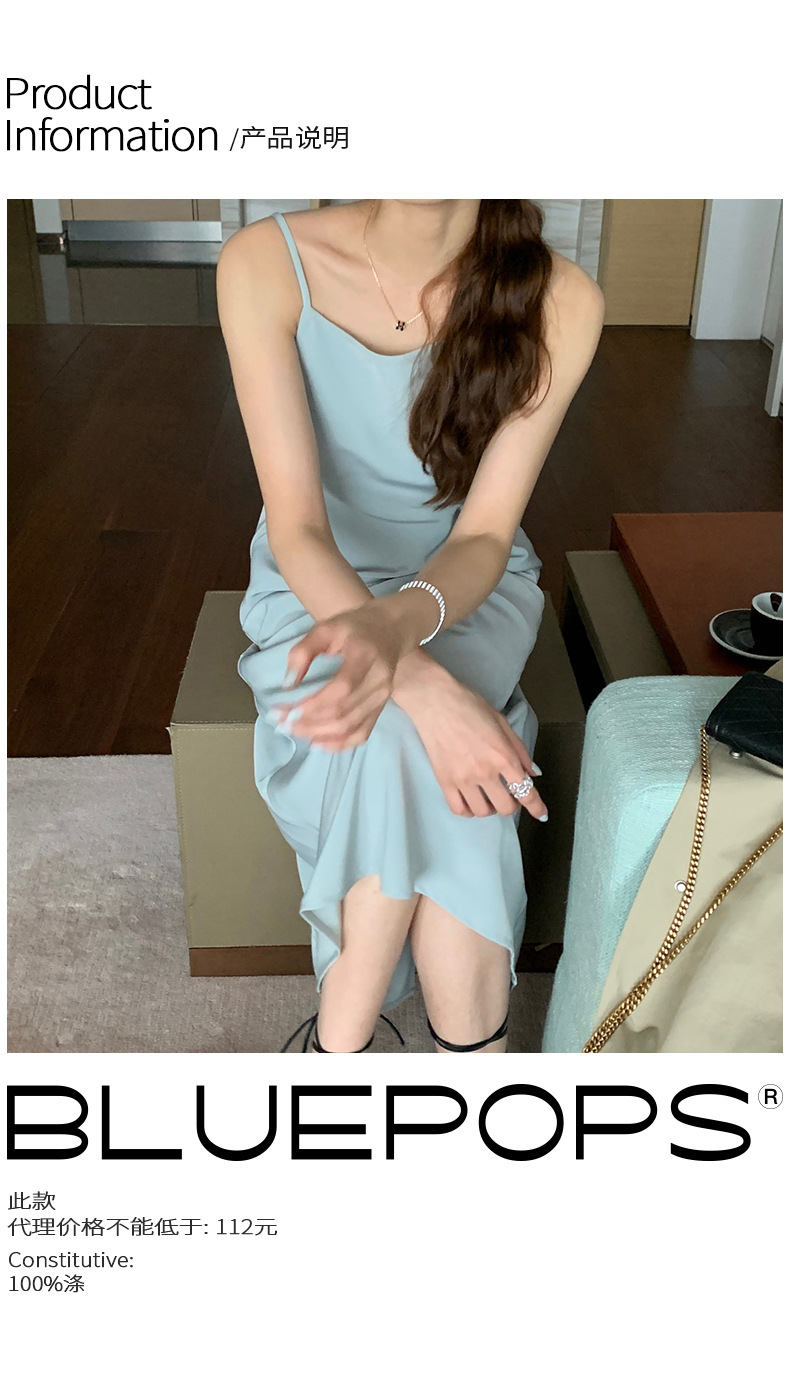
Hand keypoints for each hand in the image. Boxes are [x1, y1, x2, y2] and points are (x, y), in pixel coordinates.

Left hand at [275, 602, 401, 749]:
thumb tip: (288, 685)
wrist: (391, 629)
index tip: (285, 710)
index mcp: (365, 656)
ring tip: (294, 731)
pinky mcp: (382, 707)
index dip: (312, 705)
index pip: (341, 689)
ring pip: (350, 726)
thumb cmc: (354, 626)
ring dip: (319, 734)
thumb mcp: (325, 628)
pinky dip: (339, 743)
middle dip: (308, 722)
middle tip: (282, 722)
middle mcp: (378, 680)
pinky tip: (318, 743)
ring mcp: (383, 697)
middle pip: (344, 712)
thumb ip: (303, 652)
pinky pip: (362, 733)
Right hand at [392, 654, 547, 820]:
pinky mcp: (444, 781)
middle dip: (512, 805)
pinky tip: (470, 800)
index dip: (536, 807)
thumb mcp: (502, 722)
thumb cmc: (470, 706)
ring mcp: (463, 779)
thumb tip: (532, 774)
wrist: (435, 701)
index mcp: (503, 756)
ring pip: (482, 812)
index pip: (525, 791)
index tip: (541, 814)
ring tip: (487, 796)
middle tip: (508, 794)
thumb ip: (519, 751)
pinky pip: (459, 809)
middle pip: (505, 807)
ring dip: (490, 807)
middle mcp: (485, 772)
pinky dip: (468, 810)